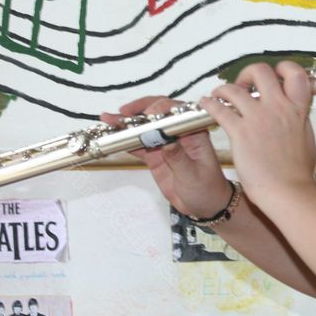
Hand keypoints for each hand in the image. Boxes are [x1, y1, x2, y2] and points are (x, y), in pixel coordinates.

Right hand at [101, 97, 230, 218]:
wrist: (205, 205)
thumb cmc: (207, 189)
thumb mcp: (193, 175)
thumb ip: (179, 158)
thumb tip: (167, 141)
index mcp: (194, 133)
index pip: (177, 113)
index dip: (161, 109)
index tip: (147, 115)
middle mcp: (179, 134)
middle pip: (158, 114)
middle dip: (140, 110)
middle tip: (123, 112)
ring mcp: (166, 144)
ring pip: (146, 128)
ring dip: (127, 123)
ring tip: (109, 119)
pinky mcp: (156, 155)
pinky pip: (139, 144)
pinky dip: (126, 140)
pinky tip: (112, 136)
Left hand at [199, 61, 315, 207]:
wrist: (288, 191)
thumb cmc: (297, 173)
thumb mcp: (306, 139)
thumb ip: (299, 121)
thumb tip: (296, 116)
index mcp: (297, 109)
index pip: (294, 73)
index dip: (283, 68)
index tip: (274, 75)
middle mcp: (278, 108)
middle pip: (261, 72)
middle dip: (248, 74)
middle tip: (243, 84)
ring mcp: (258, 118)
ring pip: (234, 88)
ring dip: (223, 88)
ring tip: (218, 94)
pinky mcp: (240, 132)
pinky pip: (219, 109)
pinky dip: (209, 104)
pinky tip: (206, 105)